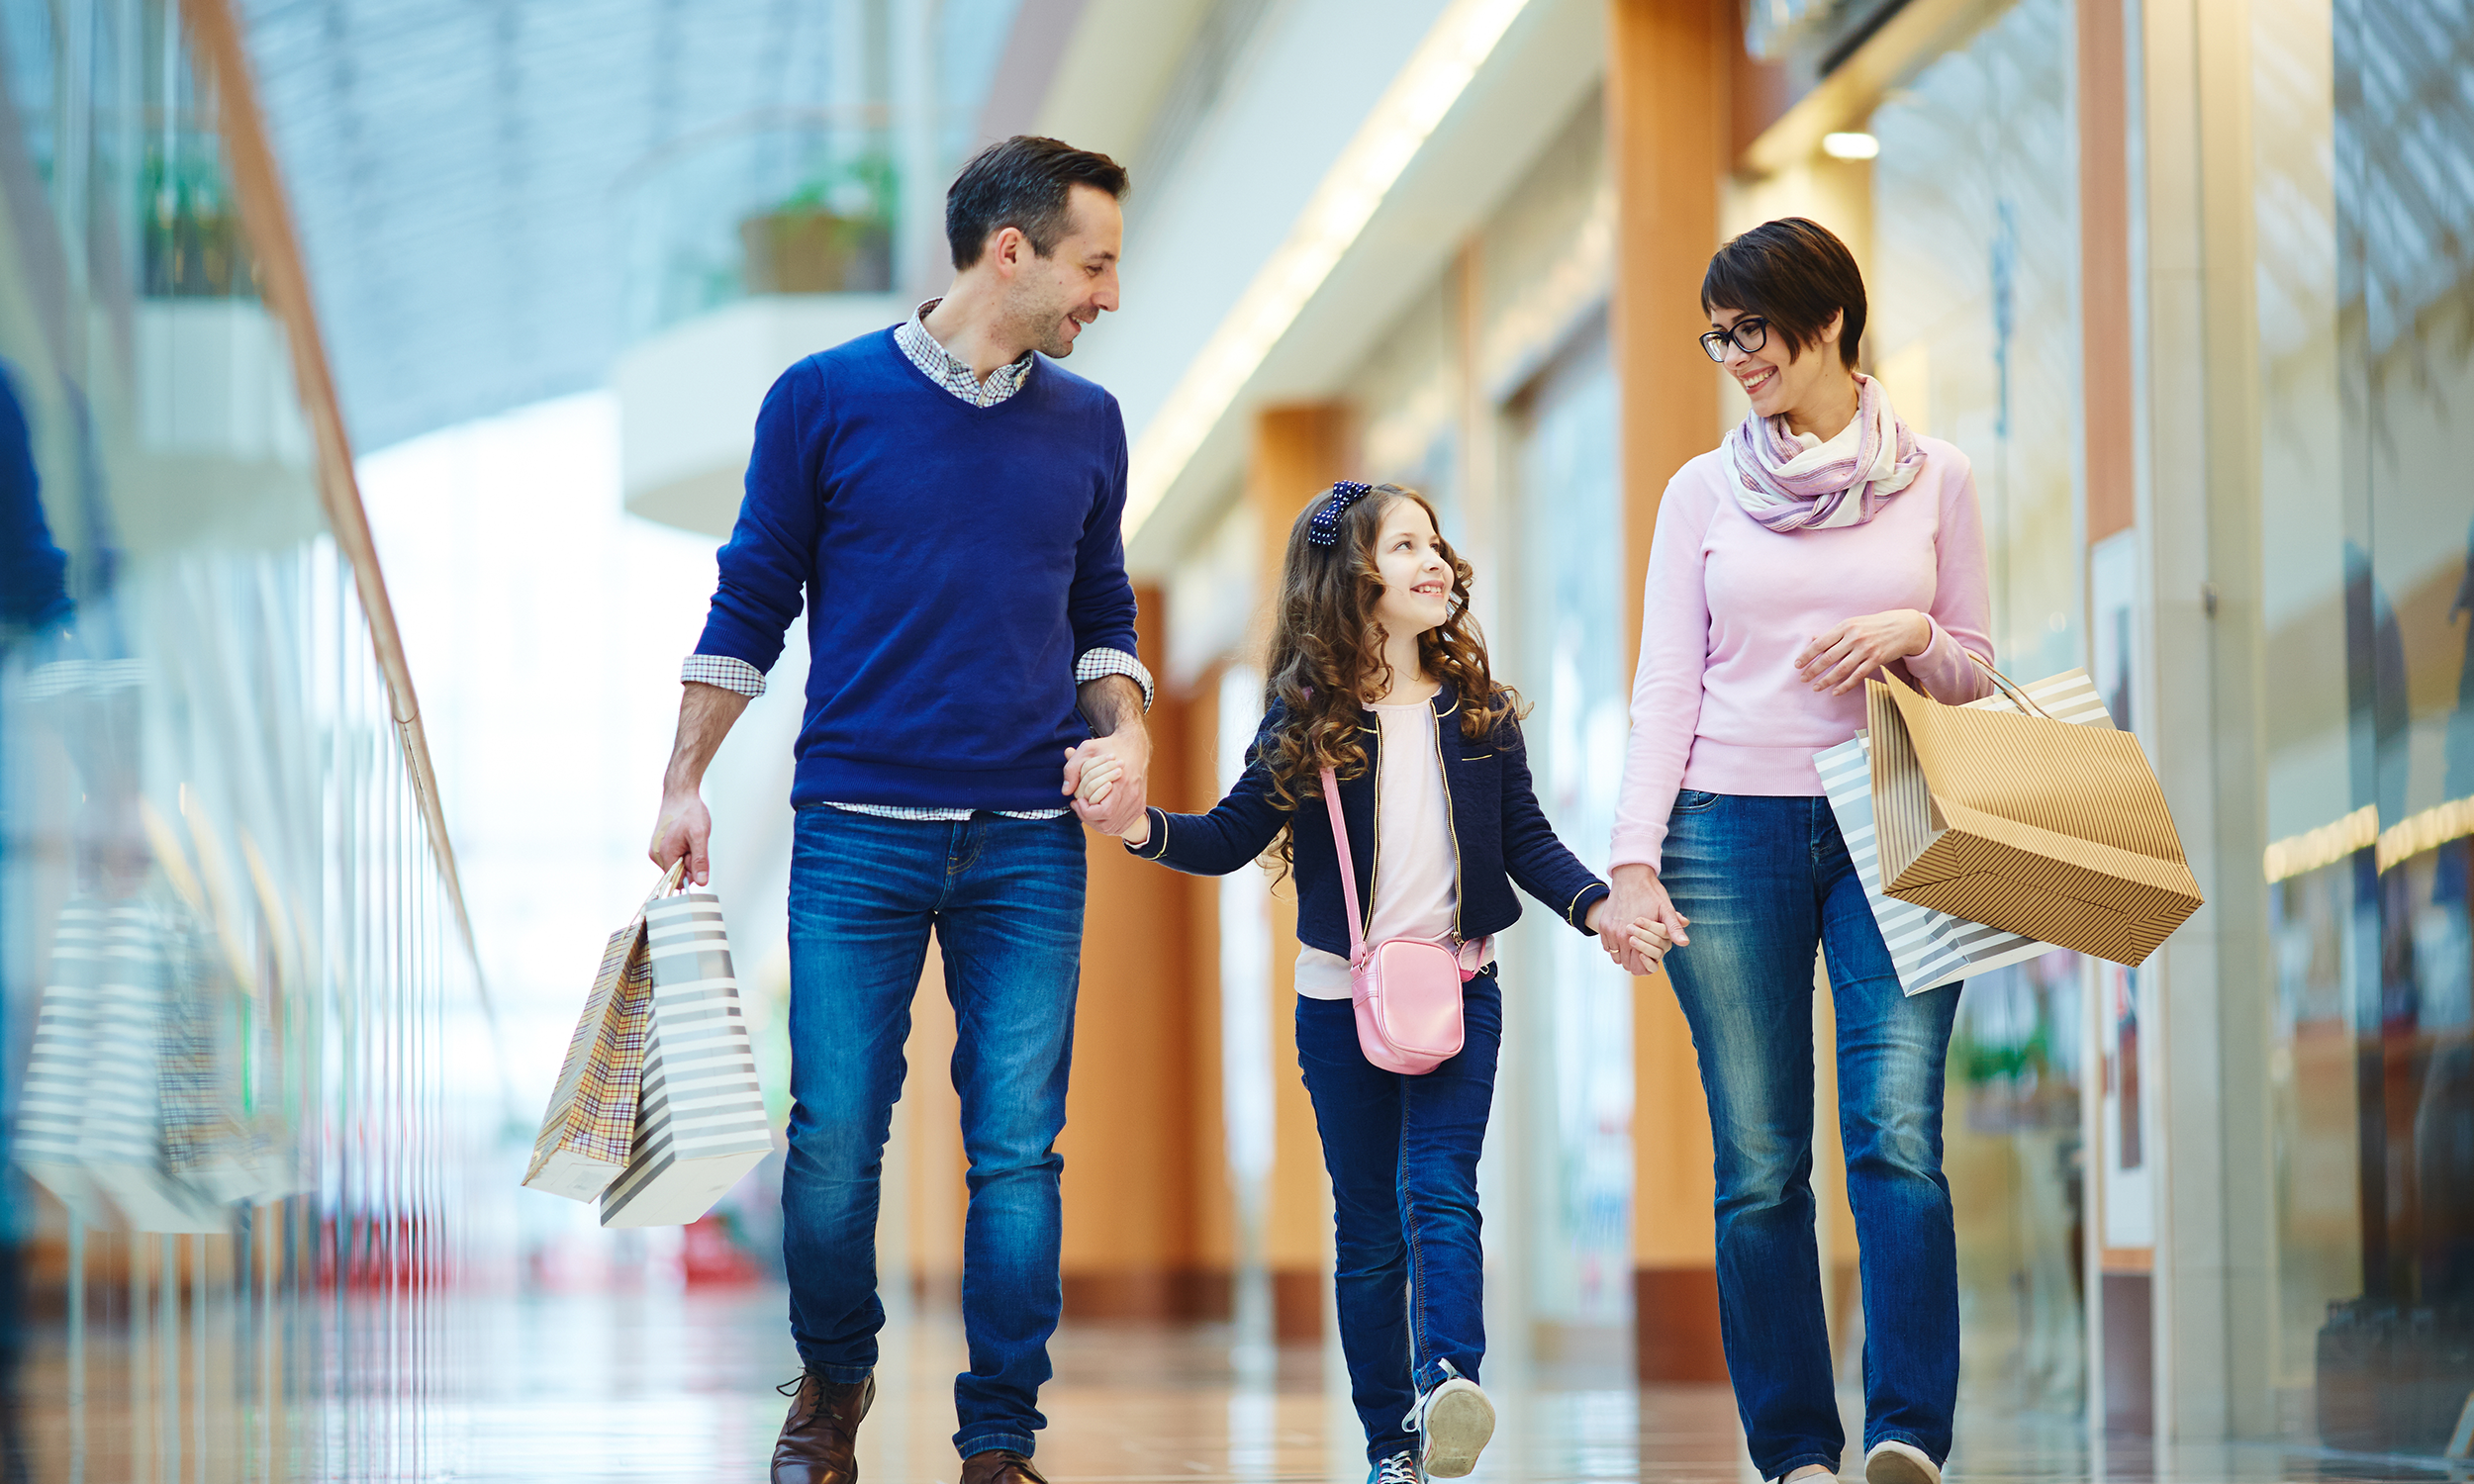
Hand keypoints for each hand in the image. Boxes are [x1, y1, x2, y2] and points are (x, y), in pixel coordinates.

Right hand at [648, 787, 713, 886]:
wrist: (680, 794)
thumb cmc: (690, 812)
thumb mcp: (700, 836)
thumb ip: (700, 861)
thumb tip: (702, 883)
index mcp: (664, 855)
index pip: (677, 880)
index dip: (691, 872)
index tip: (695, 854)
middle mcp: (656, 854)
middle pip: (677, 872)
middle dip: (689, 861)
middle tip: (693, 841)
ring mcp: (656, 850)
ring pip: (676, 863)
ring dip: (687, 854)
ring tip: (689, 836)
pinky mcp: (659, 845)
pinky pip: (674, 856)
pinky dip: (682, 849)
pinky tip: (684, 835)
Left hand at [1061, 726, 1150, 836]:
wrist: (1135, 747)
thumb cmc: (1109, 747)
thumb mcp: (1087, 749)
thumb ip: (1072, 769)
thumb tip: (1066, 792)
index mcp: (1123, 784)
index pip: (1103, 812)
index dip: (1086, 811)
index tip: (1077, 800)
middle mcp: (1133, 797)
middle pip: (1107, 824)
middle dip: (1088, 818)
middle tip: (1080, 805)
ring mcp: (1137, 804)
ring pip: (1114, 828)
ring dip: (1097, 822)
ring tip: (1088, 809)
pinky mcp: (1139, 807)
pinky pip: (1122, 825)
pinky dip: (1108, 823)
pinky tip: (1099, 812)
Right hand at [1600, 864, 1690, 975]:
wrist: (1631, 875)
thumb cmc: (1651, 892)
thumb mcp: (1665, 909)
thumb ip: (1673, 928)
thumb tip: (1684, 943)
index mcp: (1634, 936)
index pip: (1637, 967)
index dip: (1646, 966)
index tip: (1651, 958)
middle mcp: (1619, 936)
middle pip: (1625, 964)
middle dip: (1635, 961)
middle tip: (1644, 952)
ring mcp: (1609, 930)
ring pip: (1615, 956)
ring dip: (1624, 954)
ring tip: (1635, 944)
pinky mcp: (1603, 925)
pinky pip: (1607, 946)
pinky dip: (1615, 945)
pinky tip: (1625, 937)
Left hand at [1794, 609, 1932, 695]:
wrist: (1904, 626)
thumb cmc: (1875, 625)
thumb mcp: (1854, 623)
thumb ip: (1835, 634)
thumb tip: (1813, 640)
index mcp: (1846, 626)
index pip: (1821, 643)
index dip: (1807, 655)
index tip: (1798, 664)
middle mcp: (1855, 637)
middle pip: (1828, 657)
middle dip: (1813, 670)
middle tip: (1802, 679)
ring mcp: (1866, 649)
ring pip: (1841, 668)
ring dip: (1826, 680)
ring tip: (1815, 687)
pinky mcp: (1876, 659)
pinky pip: (1857, 675)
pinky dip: (1845, 685)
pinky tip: (1835, 692)